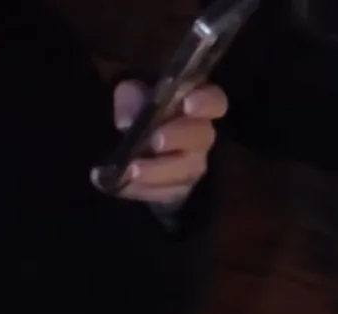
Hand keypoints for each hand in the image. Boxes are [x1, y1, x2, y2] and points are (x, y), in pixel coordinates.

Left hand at [107, 79, 226, 204]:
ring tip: (132, 169)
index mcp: (197, 104)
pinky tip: (122, 183)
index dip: (205, 103)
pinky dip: (142, 188)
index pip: (215, 101)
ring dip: (157, 170)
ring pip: (185, 170)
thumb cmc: (142, 111)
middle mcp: (201, 135)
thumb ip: (131, 99)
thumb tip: (127, 121)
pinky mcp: (179, 190)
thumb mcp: (131, 97)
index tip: (188, 104)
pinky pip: (165, 193)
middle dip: (179, 137)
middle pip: (202, 137)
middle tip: (156, 140)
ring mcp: (193, 165)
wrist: (137, 148)